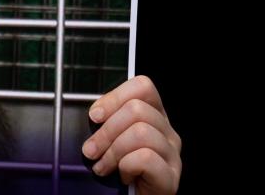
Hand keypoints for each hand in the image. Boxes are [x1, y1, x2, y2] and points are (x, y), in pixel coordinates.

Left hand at [81, 75, 181, 194]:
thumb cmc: (117, 169)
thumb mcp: (110, 139)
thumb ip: (107, 121)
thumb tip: (94, 113)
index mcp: (153, 116)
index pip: (143, 87)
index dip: (114, 97)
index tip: (95, 116)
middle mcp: (167, 132)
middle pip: (137, 109)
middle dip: (106, 131)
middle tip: (92, 150)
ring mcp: (172, 154)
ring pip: (140, 132)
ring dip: (113, 151)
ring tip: (103, 166)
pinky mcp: (171, 177)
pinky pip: (145, 158)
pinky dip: (126, 166)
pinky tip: (123, 176)